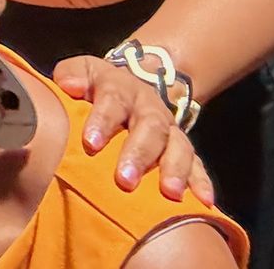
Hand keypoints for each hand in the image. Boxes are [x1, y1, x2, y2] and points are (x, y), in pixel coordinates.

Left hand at [54, 55, 213, 203]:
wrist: (134, 84)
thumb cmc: (96, 88)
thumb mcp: (81, 73)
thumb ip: (71, 76)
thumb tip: (69, 86)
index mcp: (120, 88)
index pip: (113, 100)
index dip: (103, 120)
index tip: (90, 143)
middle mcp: (149, 108)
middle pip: (150, 127)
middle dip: (139, 153)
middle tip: (125, 179)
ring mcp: (169, 129)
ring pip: (178, 147)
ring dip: (175, 170)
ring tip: (169, 193)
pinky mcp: (183, 149)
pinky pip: (197, 164)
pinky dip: (201, 182)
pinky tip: (204, 201)